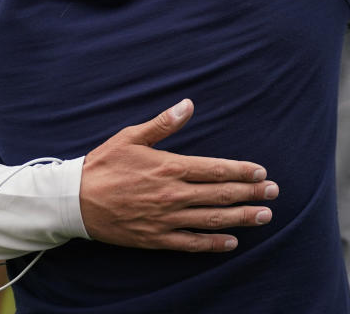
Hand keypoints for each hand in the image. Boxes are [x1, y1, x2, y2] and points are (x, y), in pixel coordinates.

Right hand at [80, 99, 278, 252]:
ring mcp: (166, 219)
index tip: (261, 172)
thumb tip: (188, 104)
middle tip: (274, 193)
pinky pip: (191, 243)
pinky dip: (213, 244)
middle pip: (221, 194)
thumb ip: (164, 124)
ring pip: (213, 220)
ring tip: (264, 216)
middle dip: (251, 193)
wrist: (75, 201)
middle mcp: (173, 194)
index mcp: (170, 167)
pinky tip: (232, 242)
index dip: (242, 171)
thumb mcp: (131, 136)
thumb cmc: (104, 165)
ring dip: (242, 217)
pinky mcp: (156, 238)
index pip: (216, 169)